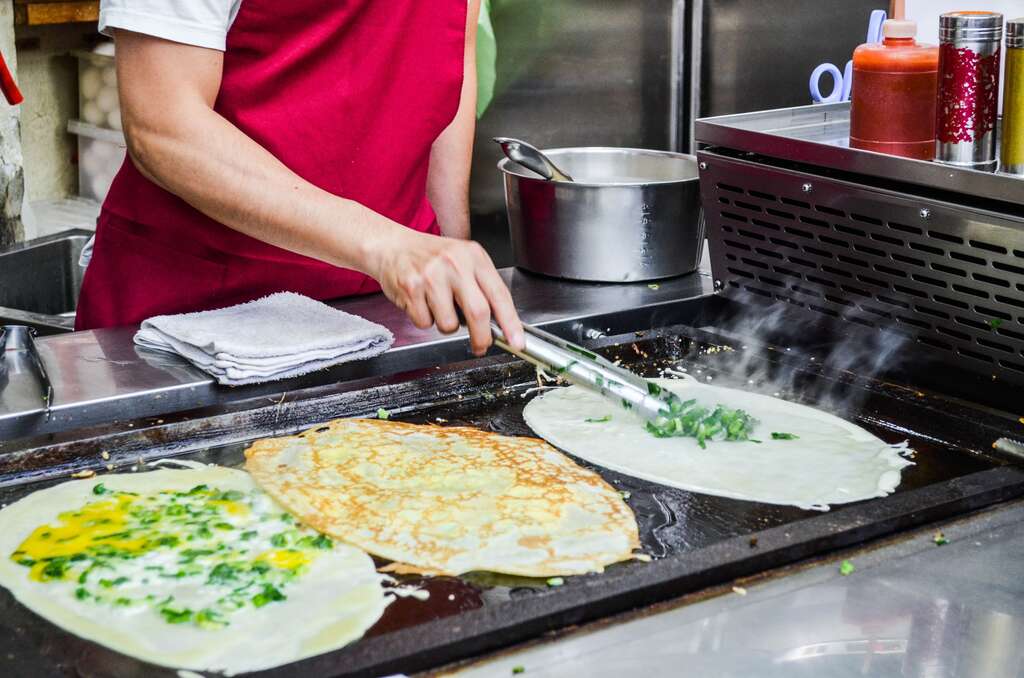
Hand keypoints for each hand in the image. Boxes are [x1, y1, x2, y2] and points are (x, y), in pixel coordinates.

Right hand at [369, 229, 524, 355]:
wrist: (392, 246)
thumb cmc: (431, 257)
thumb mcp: (463, 261)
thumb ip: (481, 287)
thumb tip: (499, 324)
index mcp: (474, 256)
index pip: (499, 294)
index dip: (510, 322)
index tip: (517, 341)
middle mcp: (455, 263)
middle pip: (478, 312)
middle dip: (482, 337)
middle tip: (480, 346)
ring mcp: (432, 275)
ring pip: (449, 324)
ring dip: (446, 325)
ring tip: (438, 306)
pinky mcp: (411, 287)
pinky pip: (425, 323)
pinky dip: (424, 320)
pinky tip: (421, 302)